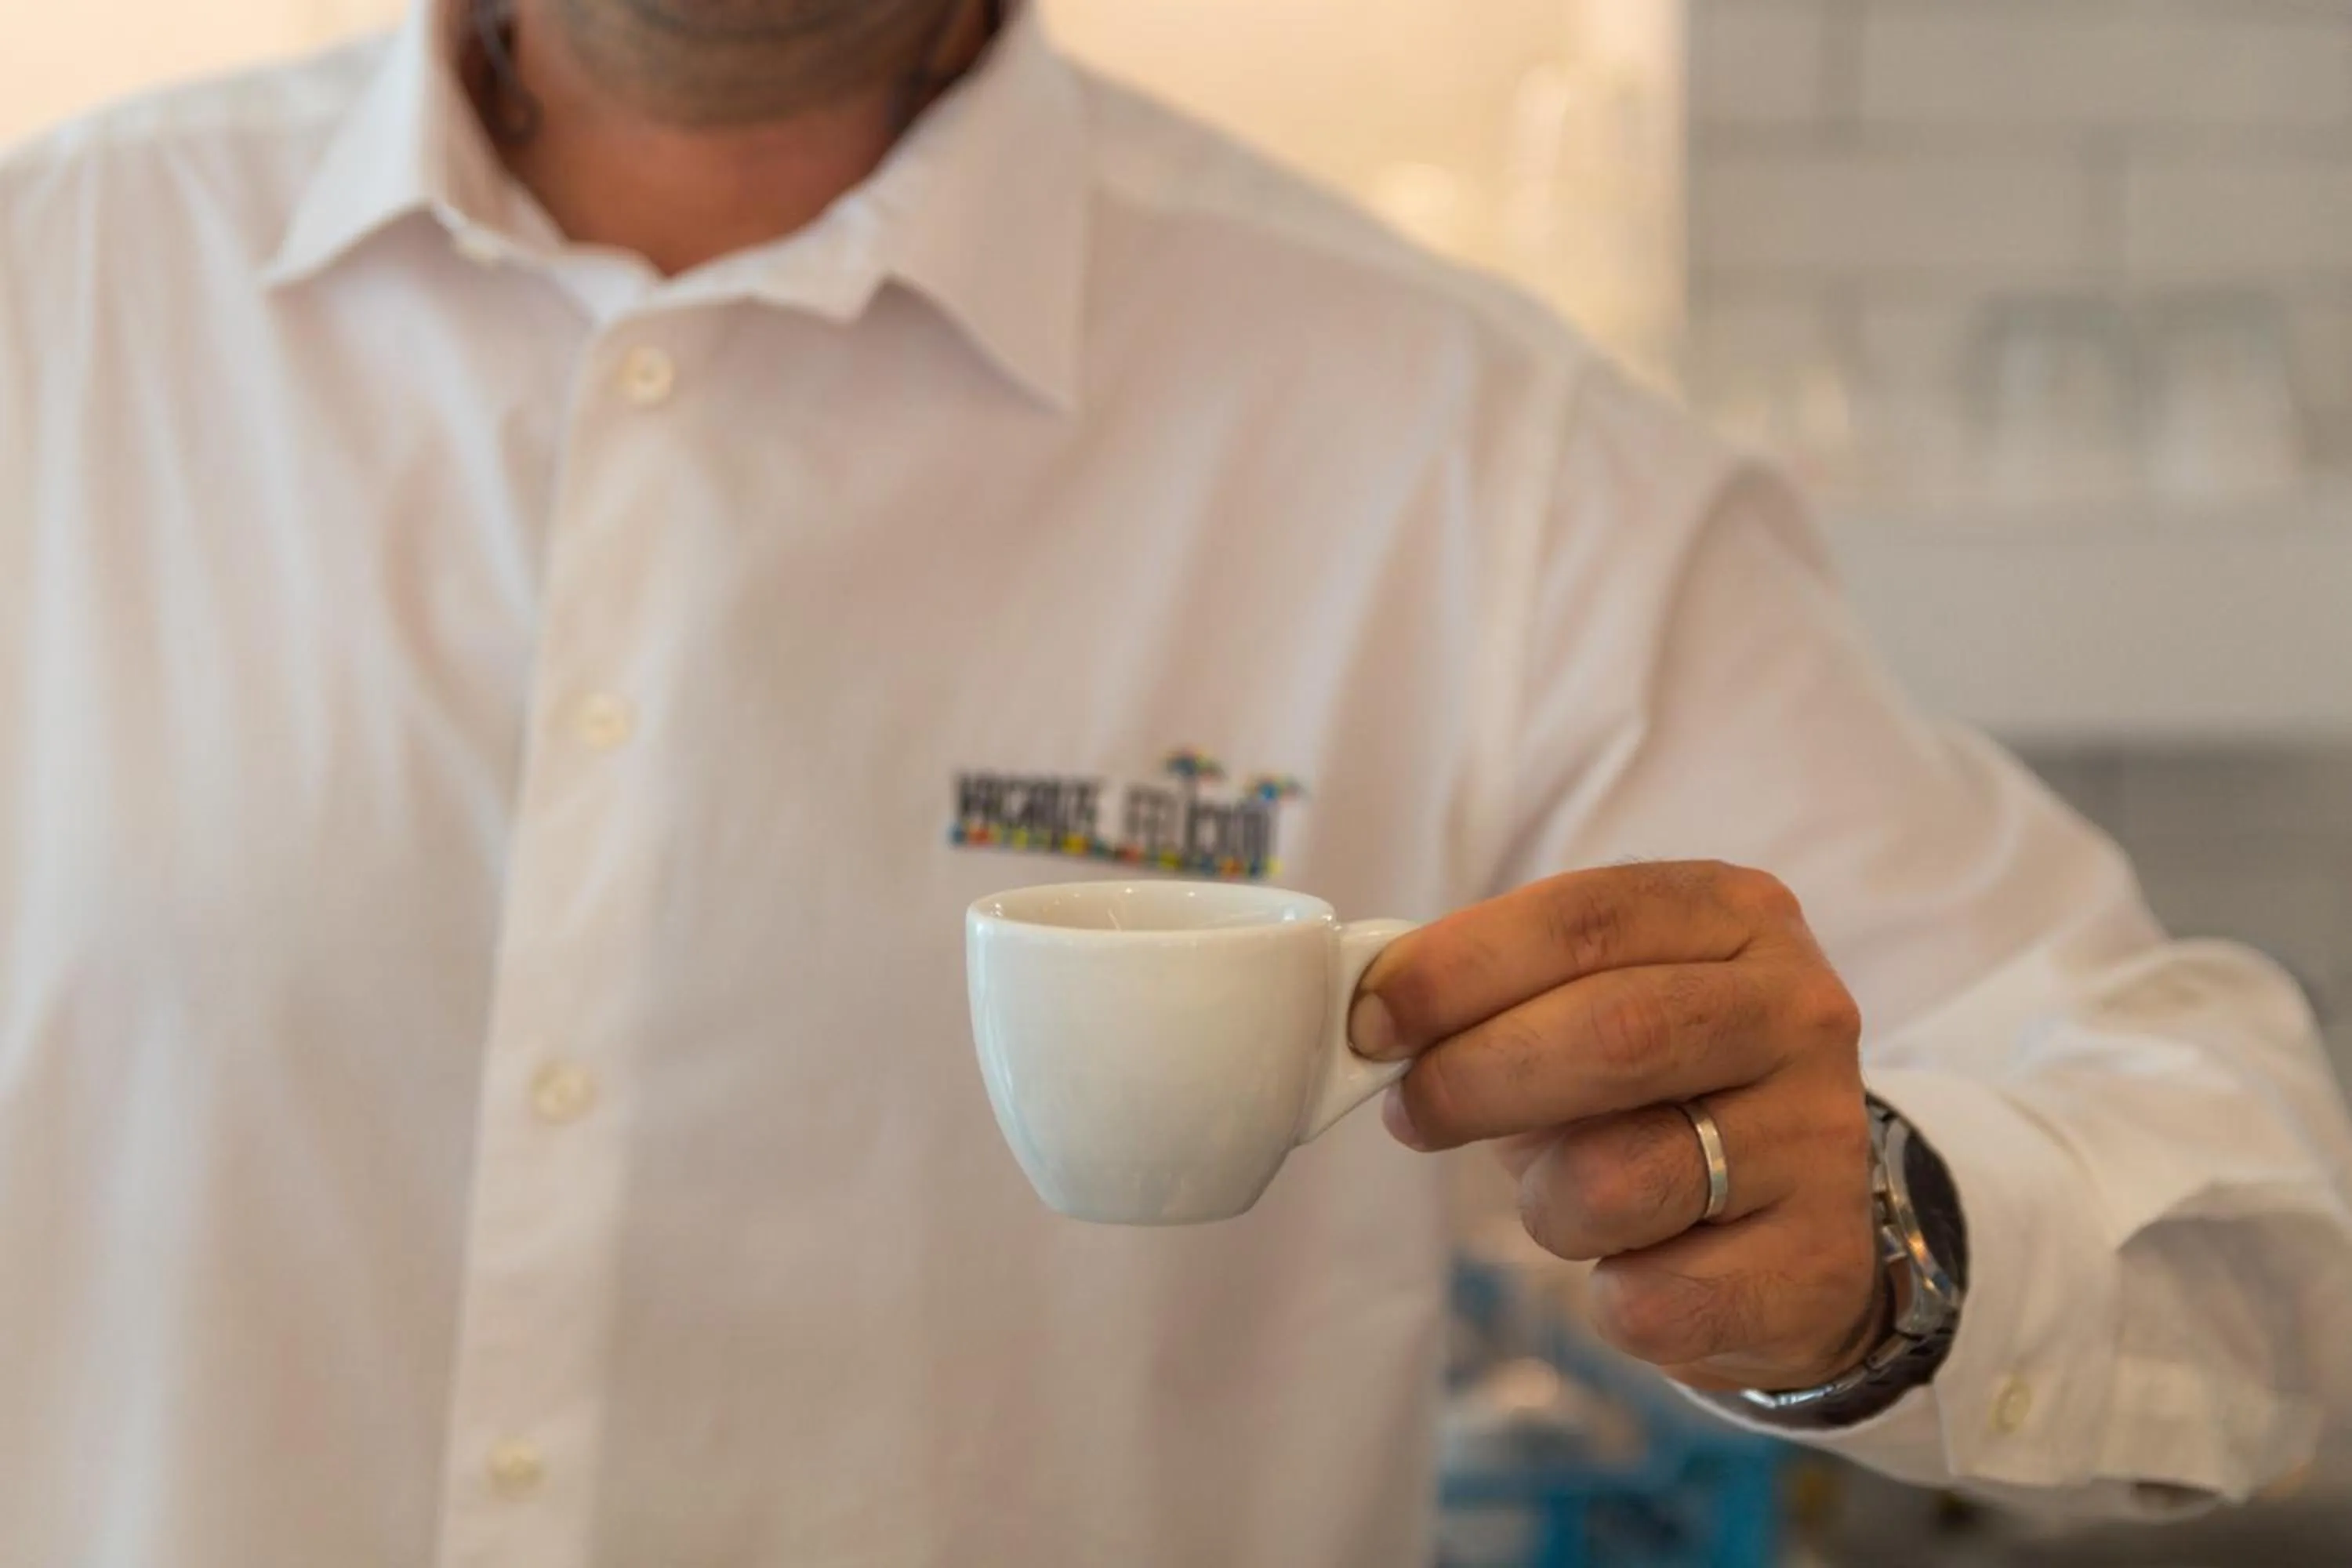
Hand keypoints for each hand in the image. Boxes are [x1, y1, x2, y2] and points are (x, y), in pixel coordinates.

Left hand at [1352, 862, 1883, 1394]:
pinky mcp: (1818, 1265)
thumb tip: (1373, 1013)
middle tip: (1414, 1112)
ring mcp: (1822, 1140)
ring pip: (1620, 1177)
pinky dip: (1610, 1294)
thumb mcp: (1587, 1006)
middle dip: (1476, 1078)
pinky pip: (1654, 1298)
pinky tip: (1639, 1265)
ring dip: (1545, 1202)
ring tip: (1565, 1195)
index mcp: (1733, 916)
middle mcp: (1799, 1011)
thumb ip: (1497, 991)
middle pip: (1615, 1032)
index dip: (1458, 970)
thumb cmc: (1650, 1095)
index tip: (1372, 1022)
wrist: (1789, 1225)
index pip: (1582, 919)